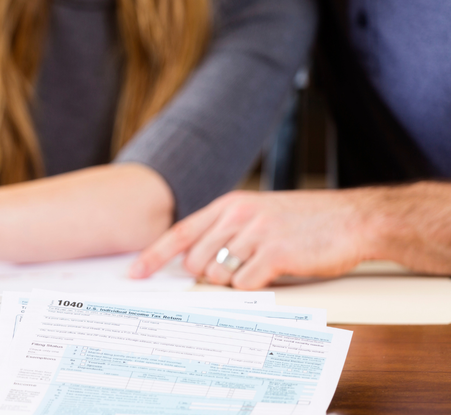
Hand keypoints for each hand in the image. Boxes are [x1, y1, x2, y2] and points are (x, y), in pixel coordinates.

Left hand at [129, 190, 374, 288]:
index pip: (180, 232)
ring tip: (263, 266)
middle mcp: (238, 216)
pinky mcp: (275, 253)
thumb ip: (228, 230)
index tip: (135, 273)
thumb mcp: (260, 213)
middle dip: (209, 275)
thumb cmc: (308, 221)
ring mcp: (255, 234)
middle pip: (195, 262)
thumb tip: (197, 261)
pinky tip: (276, 271)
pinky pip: (245, 284)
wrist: (355, 219)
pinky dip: (256, 286)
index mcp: (230, 205)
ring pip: (218, 276)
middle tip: (238, 270)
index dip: (154, 255)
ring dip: (236, 281)